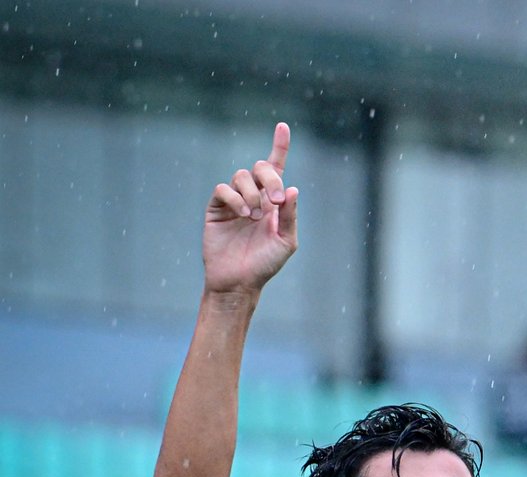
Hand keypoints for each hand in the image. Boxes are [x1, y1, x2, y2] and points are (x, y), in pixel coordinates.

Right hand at [203, 122, 298, 294]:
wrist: (239, 282)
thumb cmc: (264, 265)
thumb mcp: (285, 241)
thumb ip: (289, 215)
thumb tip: (292, 187)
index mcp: (273, 203)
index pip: (277, 169)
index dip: (280, 146)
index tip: (283, 127)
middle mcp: (254, 197)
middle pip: (261, 168)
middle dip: (270, 178)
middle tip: (275, 200)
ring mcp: (234, 201)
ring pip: (241, 176)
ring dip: (251, 193)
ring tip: (254, 217)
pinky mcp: (217, 208)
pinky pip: (223, 188)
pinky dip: (235, 197)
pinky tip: (243, 215)